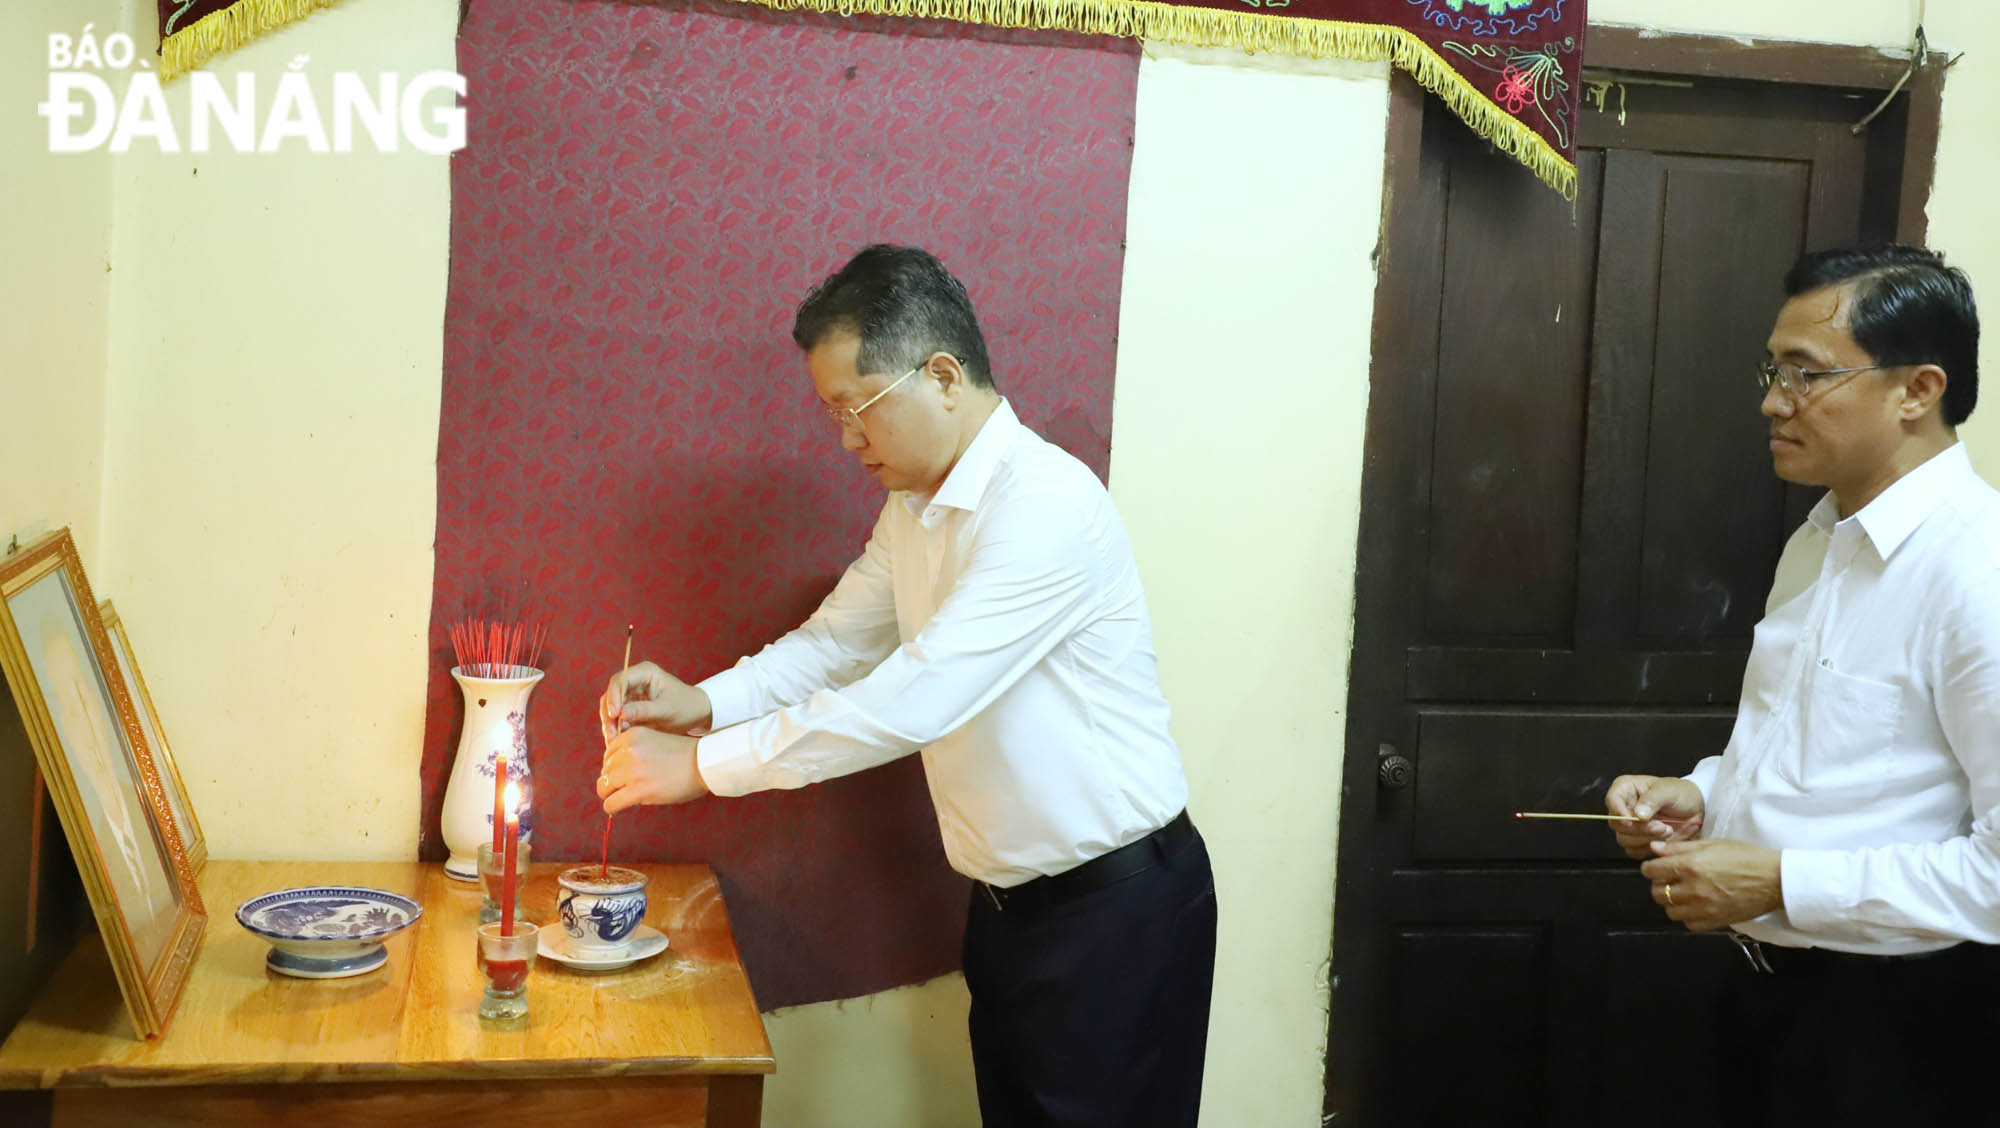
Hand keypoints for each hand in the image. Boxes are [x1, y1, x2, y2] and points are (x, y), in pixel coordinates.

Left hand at [597, 728, 708, 813]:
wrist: (704, 763)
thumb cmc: (683, 755)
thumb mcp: (653, 740)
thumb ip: (632, 750)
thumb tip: (610, 773)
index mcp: (631, 736)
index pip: (608, 754)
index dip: (615, 766)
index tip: (626, 774)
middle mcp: (628, 751)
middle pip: (605, 771)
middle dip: (613, 781)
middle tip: (627, 788)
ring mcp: (632, 771)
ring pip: (603, 787)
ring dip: (611, 794)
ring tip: (622, 798)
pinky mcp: (638, 790)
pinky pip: (611, 803)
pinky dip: (612, 808)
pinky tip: (619, 808)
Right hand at [600, 660, 712, 740]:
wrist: (696, 714)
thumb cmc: (686, 706)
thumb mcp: (667, 710)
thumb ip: (643, 711)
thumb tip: (620, 714)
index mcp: (645, 672)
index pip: (620, 681)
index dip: (613, 697)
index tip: (614, 715)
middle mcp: (635, 681)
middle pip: (611, 695)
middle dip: (608, 714)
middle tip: (610, 733)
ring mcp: (631, 695)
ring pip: (611, 708)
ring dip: (610, 724)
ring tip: (613, 741)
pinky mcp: (631, 709)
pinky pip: (617, 719)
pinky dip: (616, 729)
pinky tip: (617, 742)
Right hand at [1604, 774, 1705, 858]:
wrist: (1697, 811)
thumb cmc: (1682, 794)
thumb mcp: (1669, 791)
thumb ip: (1653, 800)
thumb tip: (1638, 814)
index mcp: (1625, 789)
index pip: (1612, 799)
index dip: (1618, 811)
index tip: (1631, 820)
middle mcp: (1623, 807)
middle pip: (1617, 824)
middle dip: (1639, 828)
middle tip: (1661, 826)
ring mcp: (1630, 826)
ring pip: (1624, 839)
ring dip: (1647, 838)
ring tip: (1666, 830)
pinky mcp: (1637, 841)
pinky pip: (1634, 851)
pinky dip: (1649, 848)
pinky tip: (1663, 839)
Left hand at [1639, 838, 1782, 931]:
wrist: (1774, 880)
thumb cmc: (1745, 857)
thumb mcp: (1712, 844)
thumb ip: (1680, 848)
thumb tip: (1654, 849)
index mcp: (1690, 865)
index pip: (1652, 871)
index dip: (1651, 868)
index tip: (1657, 867)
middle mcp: (1692, 888)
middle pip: (1658, 893)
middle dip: (1660, 885)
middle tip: (1671, 880)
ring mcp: (1702, 908)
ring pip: (1670, 911)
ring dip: (1673, 902)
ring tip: (1684, 893)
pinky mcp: (1714, 922)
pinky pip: (1688, 924)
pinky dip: (1688, 916)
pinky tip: (1696, 906)